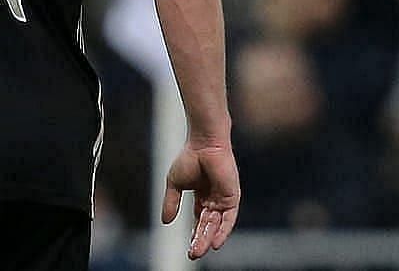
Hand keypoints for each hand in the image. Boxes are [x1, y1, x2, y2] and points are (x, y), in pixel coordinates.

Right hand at [163, 140, 239, 259]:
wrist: (203, 143)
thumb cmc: (190, 157)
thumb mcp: (175, 184)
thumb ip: (171, 203)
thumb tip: (165, 222)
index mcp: (203, 196)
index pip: (199, 221)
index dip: (194, 235)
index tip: (188, 249)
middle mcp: (215, 199)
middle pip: (208, 225)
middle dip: (200, 240)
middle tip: (193, 254)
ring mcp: (224, 198)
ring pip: (217, 224)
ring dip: (209, 238)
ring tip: (199, 251)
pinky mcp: (232, 195)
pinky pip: (229, 218)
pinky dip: (223, 231)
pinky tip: (216, 243)